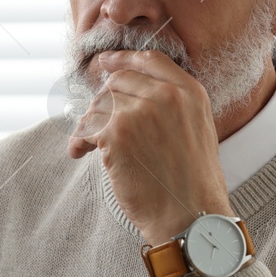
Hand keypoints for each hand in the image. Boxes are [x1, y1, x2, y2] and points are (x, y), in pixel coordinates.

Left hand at [65, 49, 232, 247]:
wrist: (190, 216)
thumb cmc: (193, 183)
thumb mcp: (198, 130)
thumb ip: (173, 105)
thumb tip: (135, 95)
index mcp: (190, 92)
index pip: (149, 60)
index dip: (122, 60)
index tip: (105, 64)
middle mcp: (166, 95)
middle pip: (118, 81)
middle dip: (102, 101)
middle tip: (95, 123)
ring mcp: (139, 112)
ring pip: (98, 104)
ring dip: (88, 124)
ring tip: (86, 145)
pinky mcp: (116, 134)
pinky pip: (86, 127)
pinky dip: (77, 141)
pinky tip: (77, 152)